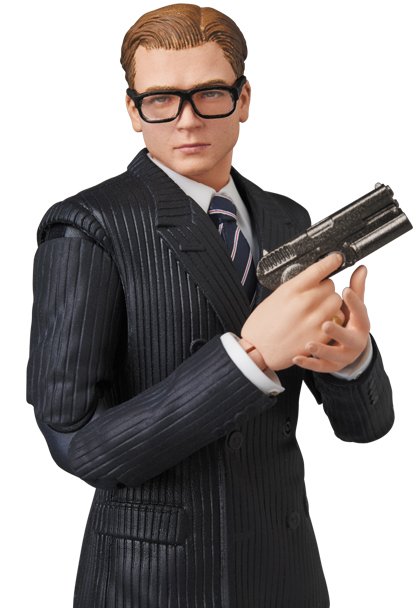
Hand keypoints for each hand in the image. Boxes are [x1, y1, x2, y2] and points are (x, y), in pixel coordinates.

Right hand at [240, 253, 343, 370]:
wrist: (257, 350)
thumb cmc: (262, 324)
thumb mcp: (275, 297)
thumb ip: (295, 288)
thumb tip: (312, 279)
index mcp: (291, 290)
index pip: (318, 269)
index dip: (331, 261)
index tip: (336, 258)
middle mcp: (304, 302)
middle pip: (330, 285)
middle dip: (325, 289)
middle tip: (316, 296)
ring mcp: (313, 319)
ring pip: (336, 301)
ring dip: (330, 303)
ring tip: (319, 310)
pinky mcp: (319, 335)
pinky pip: (336, 320)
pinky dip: (331, 319)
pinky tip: (321, 322)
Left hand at [292, 265, 369, 372]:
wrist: (346, 350)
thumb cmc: (347, 323)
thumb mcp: (352, 309)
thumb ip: (356, 289)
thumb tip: (361, 267)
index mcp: (360, 324)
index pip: (360, 313)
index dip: (354, 302)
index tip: (345, 291)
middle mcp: (354, 341)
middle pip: (348, 337)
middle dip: (337, 331)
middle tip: (325, 324)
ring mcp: (342, 355)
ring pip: (333, 355)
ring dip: (320, 349)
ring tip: (308, 344)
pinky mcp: (329, 365)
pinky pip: (318, 366)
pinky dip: (307, 362)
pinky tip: (296, 357)